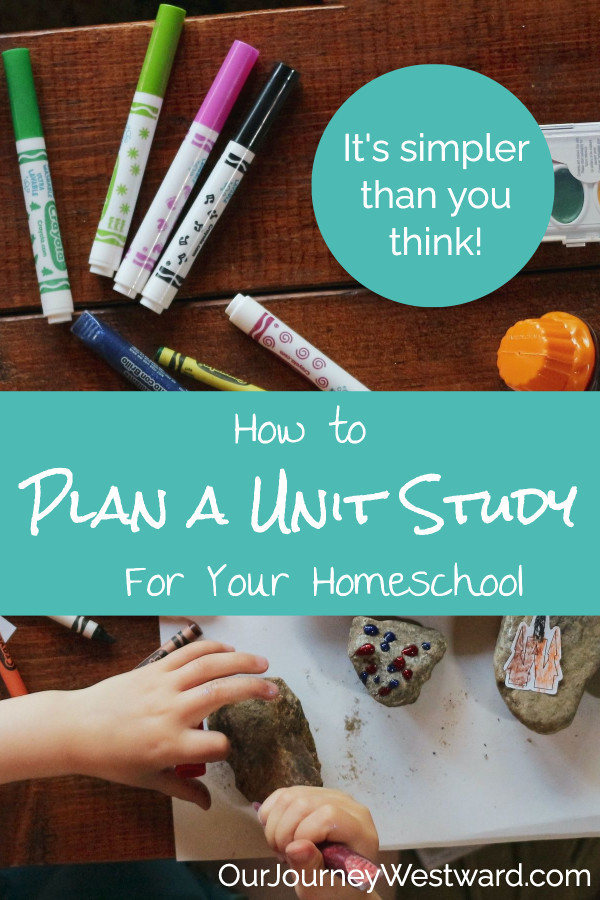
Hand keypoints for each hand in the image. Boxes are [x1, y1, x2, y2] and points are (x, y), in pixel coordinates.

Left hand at [0, 641, 276, 808]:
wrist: (78, 728)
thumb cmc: (113, 758)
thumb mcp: (149, 780)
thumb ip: (183, 790)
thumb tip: (210, 804)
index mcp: (171, 745)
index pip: (215, 746)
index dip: (227, 748)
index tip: (227, 748)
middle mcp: (171, 712)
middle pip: (221, 694)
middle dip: (252, 690)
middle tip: (274, 691)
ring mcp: (164, 686)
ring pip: (209, 666)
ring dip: (240, 661)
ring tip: (263, 663)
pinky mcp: (155, 669)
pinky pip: (188, 653)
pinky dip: (212, 648)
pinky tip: (230, 650)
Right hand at [259, 786, 379, 898]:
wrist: (336, 882)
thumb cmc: (334, 889)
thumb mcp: (321, 890)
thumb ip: (310, 869)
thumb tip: (295, 846)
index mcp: (360, 829)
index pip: (328, 816)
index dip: (303, 833)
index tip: (293, 857)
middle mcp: (349, 805)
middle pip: (304, 803)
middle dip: (283, 832)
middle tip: (284, 856)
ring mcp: (330, 795)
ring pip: (290, 796)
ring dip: (275, 825)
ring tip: (283, 848)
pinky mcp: (313, 793)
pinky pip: (283, 794)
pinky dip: (271, 814)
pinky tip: (277, 834)